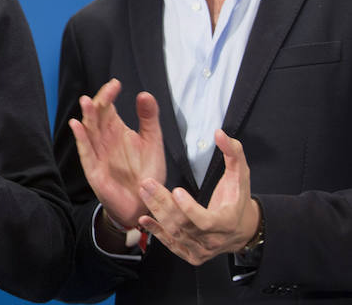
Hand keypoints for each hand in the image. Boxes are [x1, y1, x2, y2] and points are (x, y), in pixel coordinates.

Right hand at [68, 78, 165, 227]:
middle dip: (99, 102)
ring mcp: (97, 153)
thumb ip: (149, 118)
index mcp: (116, 129)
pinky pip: (85, 152)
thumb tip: (144, 94)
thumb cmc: (147, 172)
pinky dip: (81, 139)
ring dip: (87, 117)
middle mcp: (104, 139)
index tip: (116, 84)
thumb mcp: (152, 141)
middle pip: (96, 116)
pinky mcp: (94, 170)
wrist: (145, 202)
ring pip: (88, 131)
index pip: (107, 107)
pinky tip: (77, 126)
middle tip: (107, 91)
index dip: (109, 94)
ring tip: (87, 102)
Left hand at [137, 129, 259, 265]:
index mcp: (227, 222)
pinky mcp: (191, 255)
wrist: (243, 229)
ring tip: (144, 192)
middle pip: (184, 224)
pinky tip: (144, 218)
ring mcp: (202, 250)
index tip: (176, 190)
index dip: (189, 208)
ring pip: (175, 233)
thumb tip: (220, 134)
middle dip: (163, 203)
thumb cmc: (239, 199)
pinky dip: (156, 231)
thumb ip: (233, 152)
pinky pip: (171, 244)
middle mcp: (214, 240)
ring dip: (157, 212)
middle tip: (147, 184)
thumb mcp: (241, 174)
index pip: (205, 221)